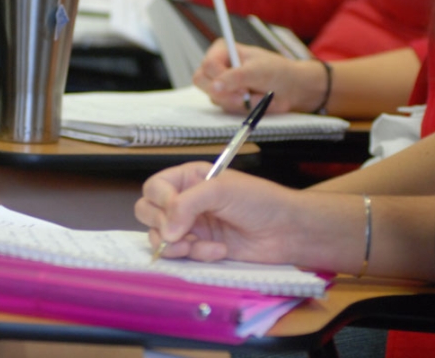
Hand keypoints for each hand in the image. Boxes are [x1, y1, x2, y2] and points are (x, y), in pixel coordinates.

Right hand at [135, 162, 301, 262]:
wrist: (286, 231)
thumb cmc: (259, 201)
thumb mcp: (221, 190)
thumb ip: (186, 205)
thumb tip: (165, 231)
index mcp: (189, 179)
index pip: (154, 188)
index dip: (160, 201)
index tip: (174, 212)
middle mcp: (185, 201)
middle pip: (148, 212)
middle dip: (161, 226)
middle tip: (181, 233)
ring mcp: (190, 226)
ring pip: (160, 238)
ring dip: (177, 245)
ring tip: (196, 245)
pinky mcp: (199, 248)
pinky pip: (180, 255)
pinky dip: (196, 255)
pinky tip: (219, 251)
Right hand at [193, 39, 327, 113]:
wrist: (292, 89)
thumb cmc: (276, 72)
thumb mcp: (257, 71)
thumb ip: (234, 78)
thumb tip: (213, 88)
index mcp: (222, 50)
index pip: (207, 65)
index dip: (221, 78)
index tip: (241, 85)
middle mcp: (218, 66)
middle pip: (202, 82)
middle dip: (226, 92)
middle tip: (245, 94)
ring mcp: (221, 84)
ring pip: (214, 98)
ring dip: (237, 101)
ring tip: (256, 96)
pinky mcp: (226, 99)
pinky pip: (224, 108)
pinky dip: (242, 108)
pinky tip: (255, 101)